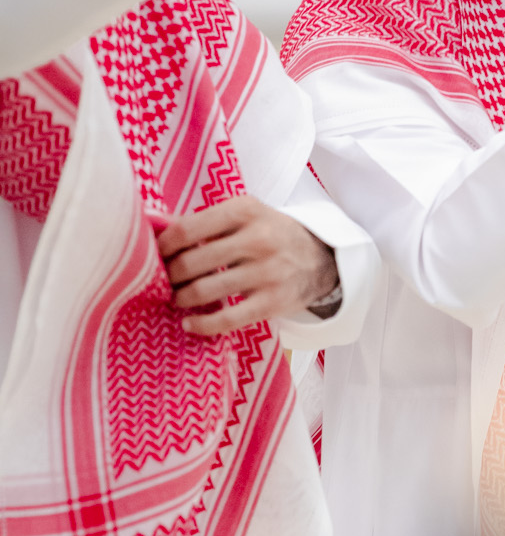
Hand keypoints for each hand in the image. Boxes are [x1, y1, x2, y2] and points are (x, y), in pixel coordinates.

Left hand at [157, 197, 338, 337]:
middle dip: (169, 275)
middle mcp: (258, 239)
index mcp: (245, 211)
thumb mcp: (245, 214)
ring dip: (180, 298)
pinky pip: (226, 320)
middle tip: (164, 280)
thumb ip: (204, 220)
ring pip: (204, 291)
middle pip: (191, 262)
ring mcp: (267, 273)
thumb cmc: (270, 233)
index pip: (187, 229)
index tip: (155, 255)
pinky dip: (201, 325)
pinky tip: (189, 323)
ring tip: (177, 298)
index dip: (163, 246)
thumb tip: (153, 229)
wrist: (320, 258)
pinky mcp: (272, 303)